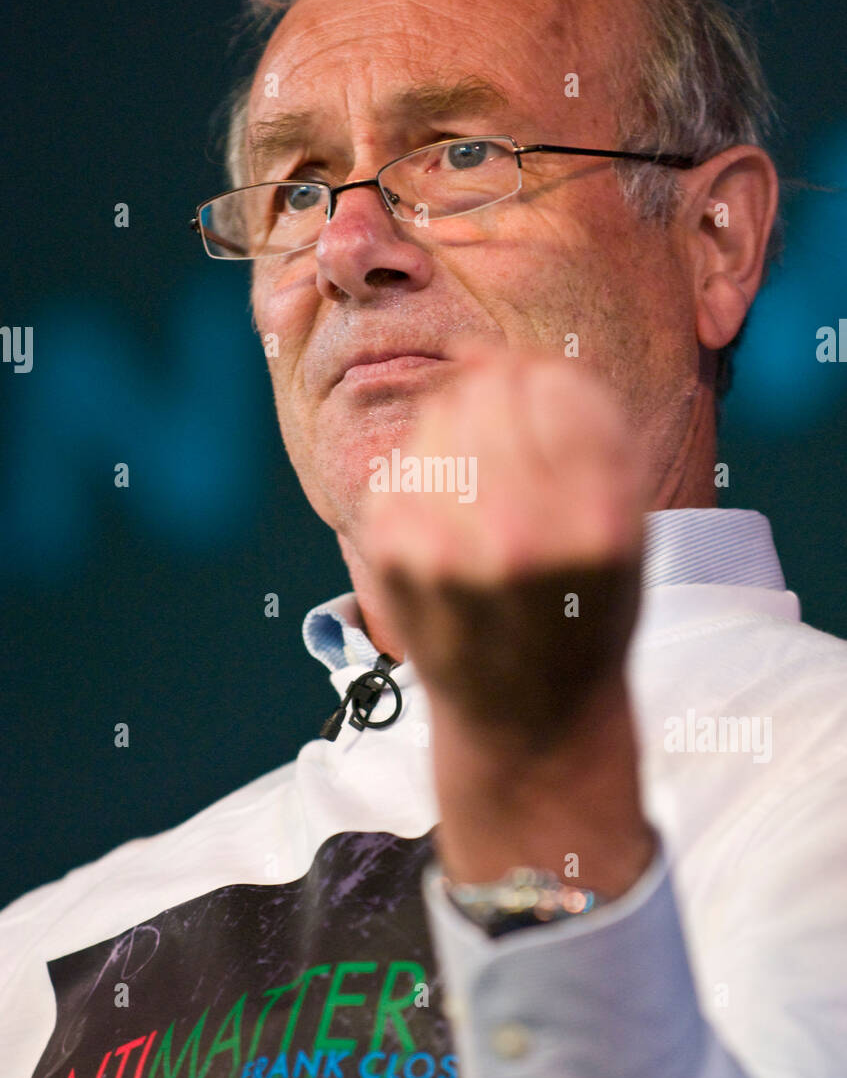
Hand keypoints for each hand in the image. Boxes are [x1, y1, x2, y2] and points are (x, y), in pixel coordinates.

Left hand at [360, 339, 656, 893]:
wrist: (525, 721)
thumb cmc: (584, 617)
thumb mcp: (624, 533)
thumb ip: (585, 439)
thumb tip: (499, 356)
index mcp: (596, 525)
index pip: (561, 389)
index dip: (551, 379)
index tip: (546, 393)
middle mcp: (519, 535)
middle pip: (495, 390)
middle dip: (502, 390)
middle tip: (507, 431)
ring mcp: (448, 547)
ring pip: (444, 413)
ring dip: (463, 423)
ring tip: (482, 480)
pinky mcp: (392, 552)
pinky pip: (409, 459)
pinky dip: (429, 468)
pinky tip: (451, 514)